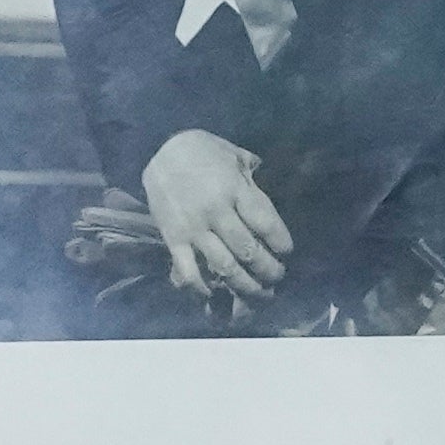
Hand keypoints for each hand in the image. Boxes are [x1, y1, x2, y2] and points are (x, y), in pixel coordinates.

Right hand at [138, 128, 291, 301]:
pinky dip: (200, 288)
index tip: (287, 252)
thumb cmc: (201, 151)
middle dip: (268, 270)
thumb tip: (268, 189)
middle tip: (277, 277)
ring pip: (224, 267)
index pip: (266, 224)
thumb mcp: (233, 154)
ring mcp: (193, 228)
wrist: (158, 149)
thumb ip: (252, 175)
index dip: (281, 242)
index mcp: (235, 189)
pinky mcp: (173, 239)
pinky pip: (188, 270)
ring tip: (258, 293)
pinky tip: (212, 294)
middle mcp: (216, 211)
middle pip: (248, 251)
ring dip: (245, 285)